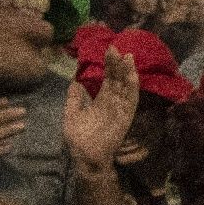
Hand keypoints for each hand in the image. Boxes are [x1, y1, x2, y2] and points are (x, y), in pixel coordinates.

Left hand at [63, 49, 139, 173]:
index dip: (109, 65)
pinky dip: (132, 88)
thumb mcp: (71, 113)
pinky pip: (131, 100)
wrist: (85, 157)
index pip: (108, 78)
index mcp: (101, 100)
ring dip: (128, 72)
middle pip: (118, 79)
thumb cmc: (78, 138)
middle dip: (118, 64)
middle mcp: (113, 102)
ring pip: (126, 87)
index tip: (109, 49)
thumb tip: (74, 79)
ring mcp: (120, 108)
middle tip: (116, 47)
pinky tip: (132, 75)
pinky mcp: (125, 116)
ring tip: (127, 57)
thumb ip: (74, 97)